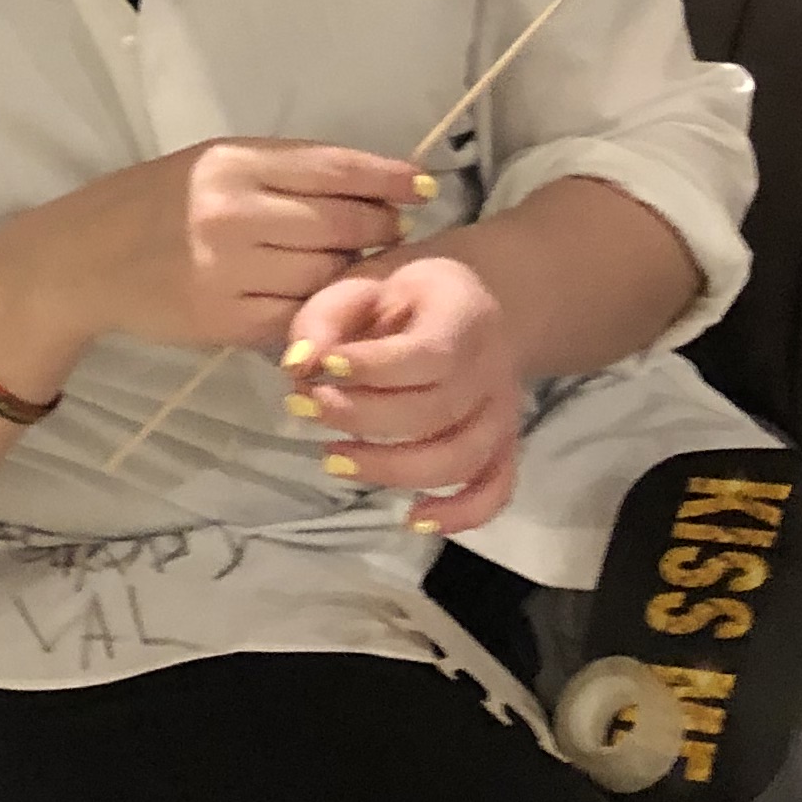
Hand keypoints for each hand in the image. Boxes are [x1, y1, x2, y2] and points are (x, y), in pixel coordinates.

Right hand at [63, 138, 435, 356]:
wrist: (85, 259)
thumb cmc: (155, 202)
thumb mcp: (212, 164)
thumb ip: (283, 172)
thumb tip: (372, 187)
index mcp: (233, 161)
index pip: (335, 168)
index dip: (389, 178)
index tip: (424, 187)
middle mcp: (235, 212)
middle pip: (344, 224)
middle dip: (380, 230)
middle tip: (392, 233)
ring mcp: (230, 270)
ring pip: (327, 274)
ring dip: (350, 272)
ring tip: (350, 267)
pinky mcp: (227, 321)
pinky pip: (299, 315)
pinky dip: (317, 308)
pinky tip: (317, 301)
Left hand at [280, 246, 522, 532]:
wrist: (465, 305)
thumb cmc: (403, 295)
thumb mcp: (363, 282)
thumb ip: (326, 317)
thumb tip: (297, 365)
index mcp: (464, 314)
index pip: (428, 354)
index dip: (374, 368)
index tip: (322, 367)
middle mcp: (494, 368)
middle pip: (436, 412)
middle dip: (363, 417)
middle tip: (306, 407)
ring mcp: (504, 413)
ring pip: (460, 458)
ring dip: (392, 468)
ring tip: (331, 458)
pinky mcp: (504, 447)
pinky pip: (495, 490)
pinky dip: (461, 514)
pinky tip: (411, 519)